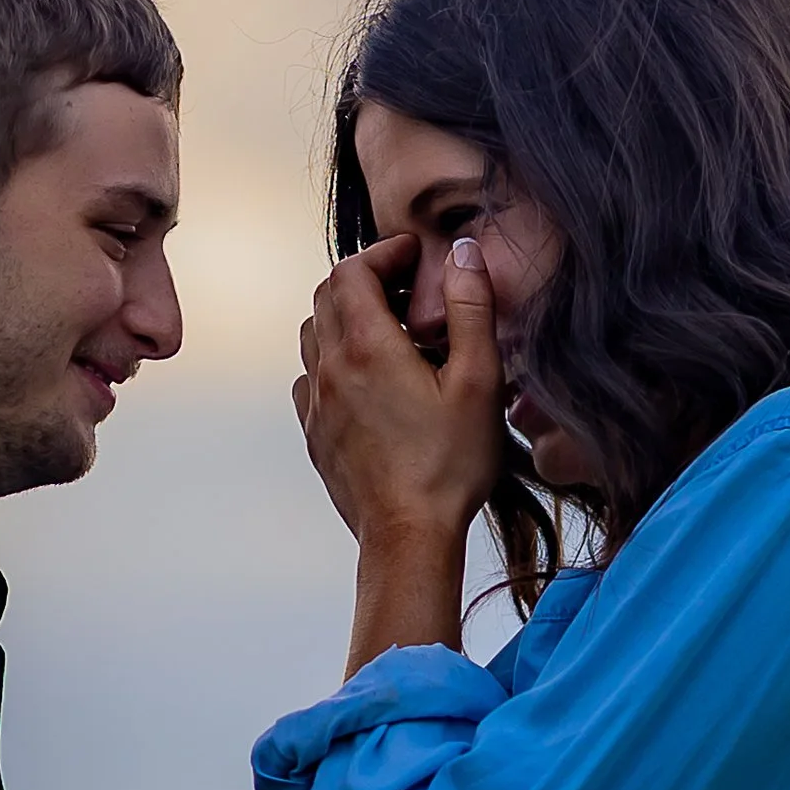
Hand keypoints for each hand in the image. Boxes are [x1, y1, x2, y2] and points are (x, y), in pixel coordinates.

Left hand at [294, 234, 503, 549]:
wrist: (409, 536)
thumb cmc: (447, 465)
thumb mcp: (478, 380)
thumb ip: (470, 309)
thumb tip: (462, 254)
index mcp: (367, 347)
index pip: (352, 271)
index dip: (382, 253)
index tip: (412, 256)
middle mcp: (332, 369)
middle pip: (327, 297)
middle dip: (364, 279)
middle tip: (405, 287)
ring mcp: (318, 403)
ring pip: (314, 335)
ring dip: (346, 318)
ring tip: (390, 330)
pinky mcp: (316, 433)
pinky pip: (311, 378)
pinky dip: (333, 360)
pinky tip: (368, 379)